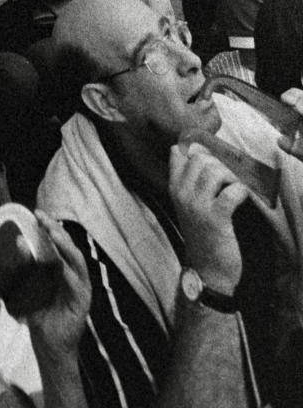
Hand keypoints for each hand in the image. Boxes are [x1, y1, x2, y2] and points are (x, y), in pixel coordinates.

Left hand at [24, 212, 91, 354]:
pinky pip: (77, 284)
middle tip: (43, 219)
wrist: (47, 343)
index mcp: (61, 266)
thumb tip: (20, 241)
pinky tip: (60, 265)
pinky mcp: (82, 301)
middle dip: (56, 231)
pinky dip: (68, 272)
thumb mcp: (26, 286)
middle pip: (67, 246)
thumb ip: (24, 266)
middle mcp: (72, 273)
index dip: (49, 226)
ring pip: (76, 260)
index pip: (57, 242)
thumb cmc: (38, 312)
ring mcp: (80, 286)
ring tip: (53, 234)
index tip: (36, 213)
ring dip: (65, 246)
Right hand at [169, 141, 246, 293]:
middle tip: (229, 175)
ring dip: (231, 175)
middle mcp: (182, 194)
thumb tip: (192, 148)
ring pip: (215, 172)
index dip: (198, 148)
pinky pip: (231, 192)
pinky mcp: (216, 219)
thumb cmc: (202, 231)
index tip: (213, 156)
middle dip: (219, 162)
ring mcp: (197, 206)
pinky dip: (241, 191)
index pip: (178, 152)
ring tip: (236, 185)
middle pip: (200, 159)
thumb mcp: (186, 203)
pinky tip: (242, 197)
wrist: (208, 268)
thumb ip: (187, 178)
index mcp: (174, 187)